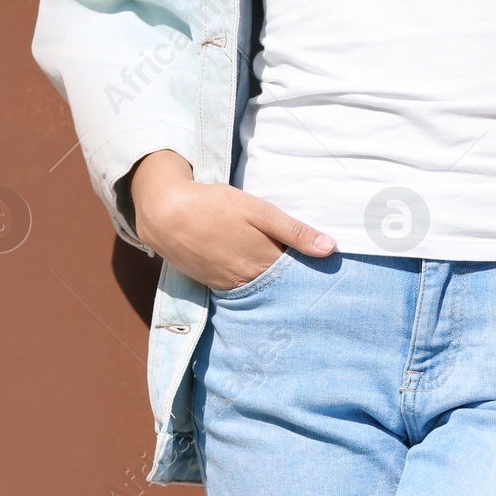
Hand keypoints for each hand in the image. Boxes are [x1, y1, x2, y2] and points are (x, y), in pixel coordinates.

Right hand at [128, 150, 336, 290]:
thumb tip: (330, 249)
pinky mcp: (214, 283)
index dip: (312, 271)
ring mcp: (229, 285)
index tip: (328, 268)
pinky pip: (240, 288)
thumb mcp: (259, 211)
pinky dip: (251, 282)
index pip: (299, 275)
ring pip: (260, 288)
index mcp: (265, 262)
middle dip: (294, 280)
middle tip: (310, 274)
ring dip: (272, 282)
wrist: (164, 214)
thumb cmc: (214, 206)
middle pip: (280, 285)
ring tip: (283, 271)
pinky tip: (252, 268)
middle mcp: (249, 281)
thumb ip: (295, 231)